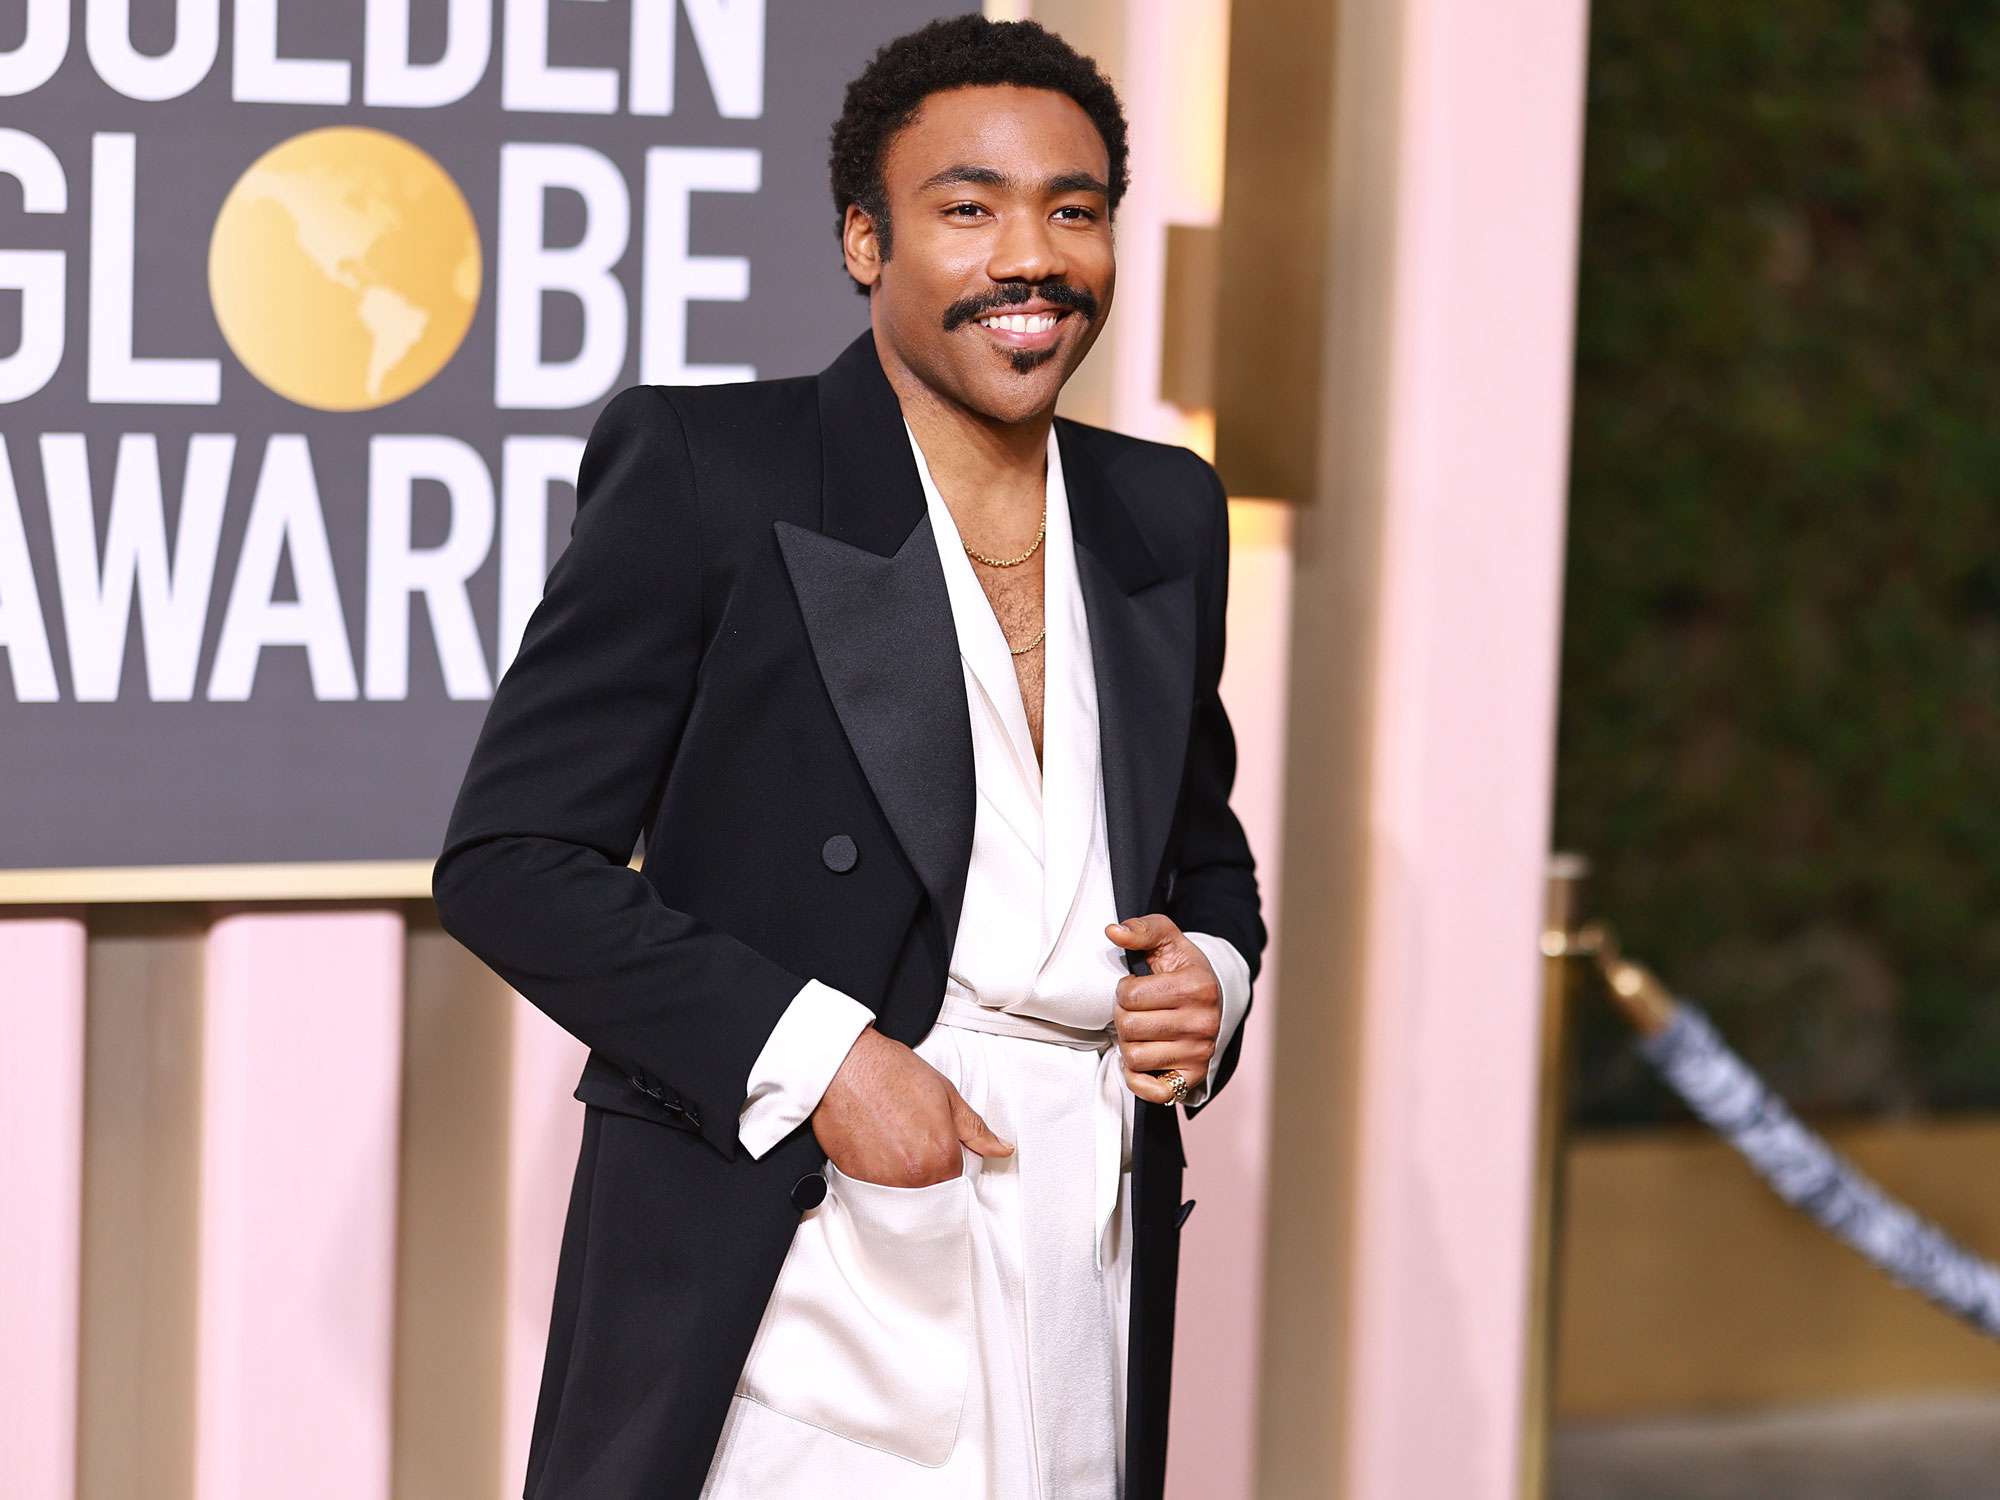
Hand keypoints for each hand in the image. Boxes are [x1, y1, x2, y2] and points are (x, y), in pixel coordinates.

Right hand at [810, 1026, 1014, 1186]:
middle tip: (915, 1138)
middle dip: (929, 1170)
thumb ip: (976, 1130)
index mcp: (940, 1158)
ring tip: (894, 1137)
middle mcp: (912, 1177)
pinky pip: (876, 1188)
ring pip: (904, 1192)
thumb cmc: (892, 1073)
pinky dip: (879, 1172)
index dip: (952, 1160)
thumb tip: (1002, 1148)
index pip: (958, 1181)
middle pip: (932, 1190)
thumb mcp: (946, 1095)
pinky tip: (877, 1143)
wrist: (845, 1065)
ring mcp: (881, 1182)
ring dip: (904, 1173)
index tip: (941, 1143)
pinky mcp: (854, 1179)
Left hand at [1105, 913, 1221, 1104]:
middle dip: (1123, 1018)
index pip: (1129, 995)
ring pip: (1134, 1057)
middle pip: (1129, 1027)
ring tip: (1141, 1032)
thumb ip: (1141, 929)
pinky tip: (1143, 1059)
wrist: (1211, 999)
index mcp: (1197, 987)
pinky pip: (1152, 1092)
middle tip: (1136, 1012)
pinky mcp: (1193, 1078)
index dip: (1124, 990)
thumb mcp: (1167, 940)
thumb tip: (1113, 931)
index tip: (1137, 989)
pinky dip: (1138, 1079)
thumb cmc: (1182, 969)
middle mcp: (1204, 1023)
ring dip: (1129, 1045)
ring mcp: (1200, 1053)